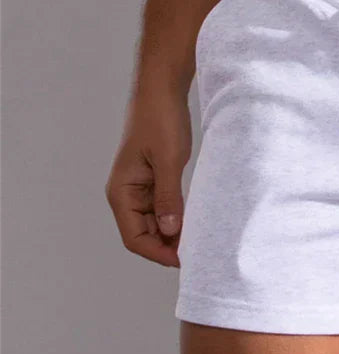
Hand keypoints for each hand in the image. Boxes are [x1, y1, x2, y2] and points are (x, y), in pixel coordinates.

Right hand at [106, 86, 191, 266]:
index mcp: (121, 192)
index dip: (159, 254)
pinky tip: (197, 225)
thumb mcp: (169, 160)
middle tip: (200, 254)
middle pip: (145, 237)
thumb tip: (171, 231)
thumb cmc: (161, 120)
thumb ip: (168, 197)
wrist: (162, 92)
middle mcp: (126, 195)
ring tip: (201, 241)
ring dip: (174, 237)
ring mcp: (139, 191)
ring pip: (156, 227)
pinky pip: (163, 212)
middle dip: (169, 248)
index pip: (135, 239)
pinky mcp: (153, 184)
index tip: (186, 260)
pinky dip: (178, 221)